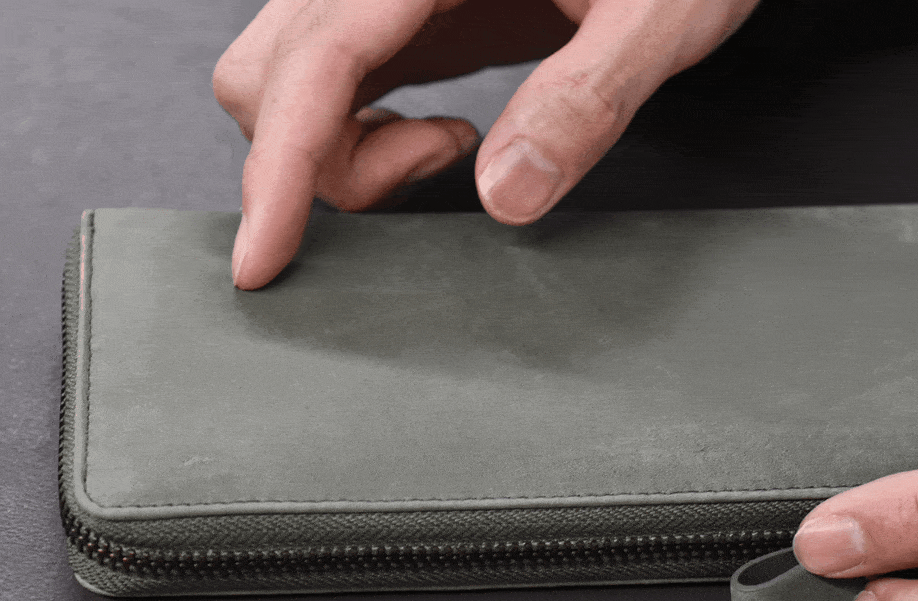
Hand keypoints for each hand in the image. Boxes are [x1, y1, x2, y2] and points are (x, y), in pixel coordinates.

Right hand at [213, 0, 758, 288]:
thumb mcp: (654, 17)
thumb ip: (583, 101)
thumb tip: (506, 197)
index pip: (317, 62)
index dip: (279, 166)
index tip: (263, 258)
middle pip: (270, 77)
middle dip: (318, 163)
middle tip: (441, 165)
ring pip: (283, 83)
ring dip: (335, 151)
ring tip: (452, 146)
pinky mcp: (402, 20)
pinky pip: (329, 86)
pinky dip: (354, 138)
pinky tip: (442, 137)